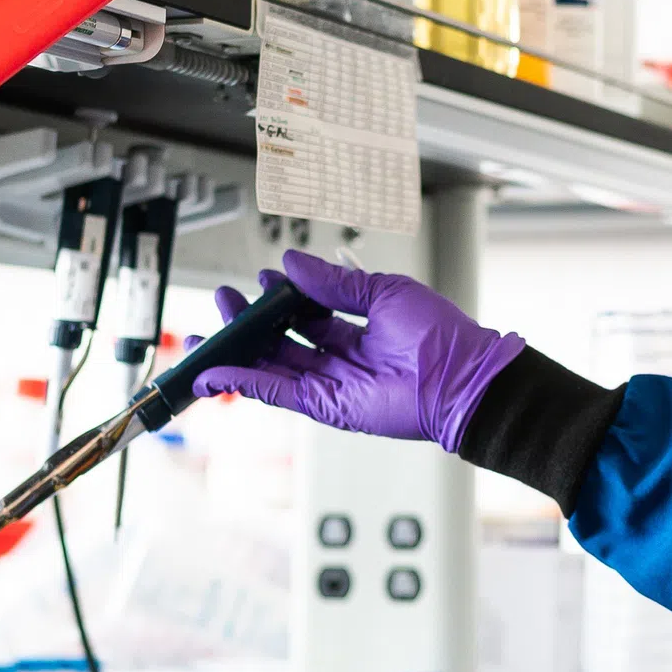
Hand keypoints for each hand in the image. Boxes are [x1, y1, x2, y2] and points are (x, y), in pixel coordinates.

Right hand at [195, 247, 525, 452]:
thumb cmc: (441, 336)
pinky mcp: (327, 407)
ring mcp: (333, 383)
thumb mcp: (382, 292)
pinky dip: (246, 382)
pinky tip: (218, 370)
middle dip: (250, 323)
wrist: (463, 377)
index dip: (281, 297)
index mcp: (358, 327)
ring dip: (239, 352)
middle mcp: (342, 357)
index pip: (307, 313)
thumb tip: (292, 264)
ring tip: (208, 334)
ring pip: (273, 367)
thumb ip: (333, 283)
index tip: (262, 278)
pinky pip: (278, 393)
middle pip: (283, 341)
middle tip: (225, 302)